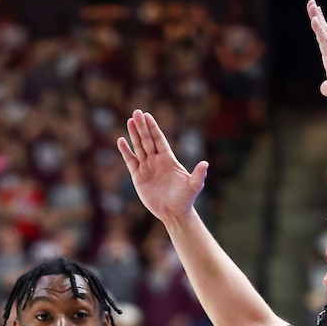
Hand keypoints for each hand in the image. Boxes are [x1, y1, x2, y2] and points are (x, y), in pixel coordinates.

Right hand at [117, 110, 207, 226]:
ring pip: (139, 148)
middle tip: (136, 112)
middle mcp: (156, 161)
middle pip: (148, 140)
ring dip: (134, 135)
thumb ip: (198, 174)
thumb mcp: (194, 186)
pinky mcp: (138, 177)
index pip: (159, 139)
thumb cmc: (185, 199)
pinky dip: (126, 152)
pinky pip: (131, 162)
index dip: (153, 127)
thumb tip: (205, 164)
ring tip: (129, 121)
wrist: (174, 213)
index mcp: (168, 159)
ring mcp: (147, 168)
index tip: (147, 115)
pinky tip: (121, 141)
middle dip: (142, 127)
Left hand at [307, 1, 326, 117]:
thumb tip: (324, 87)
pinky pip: (325, 42)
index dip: (321, 26)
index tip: (316, 15)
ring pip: (325, 33)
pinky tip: (315, 21)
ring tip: (311, 5)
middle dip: (318, 16)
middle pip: (326, 31)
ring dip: (317, 18)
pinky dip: (320, 31)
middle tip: (311, 2)